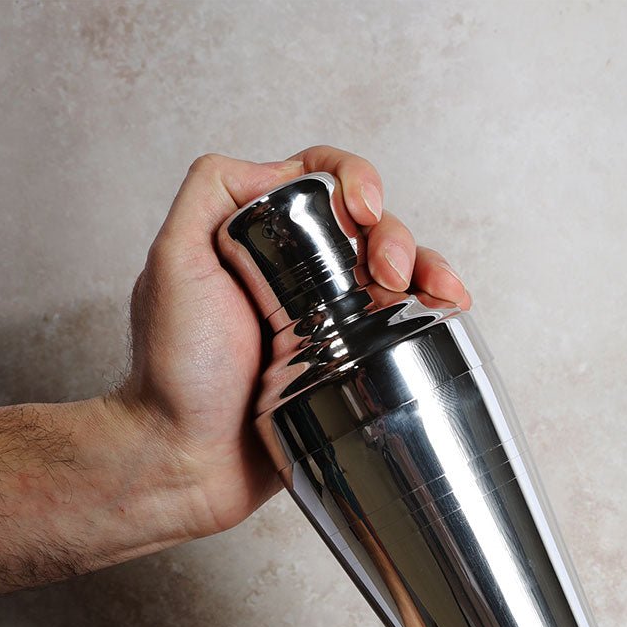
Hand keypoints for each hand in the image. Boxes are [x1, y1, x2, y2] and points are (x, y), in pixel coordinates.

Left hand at [116, 146, 471, 539]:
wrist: (190, 459)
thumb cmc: (174, 372)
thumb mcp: (173, 264)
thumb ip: (210, 194)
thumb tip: (279, 167)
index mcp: (261, 240)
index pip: (318, 181)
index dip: (353, 180)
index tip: (361, 211)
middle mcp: (299, 274)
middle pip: (368, 228)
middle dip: (394, 235)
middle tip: (388, 273)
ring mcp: (330, 321)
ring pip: (395, 273)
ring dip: (426, 266)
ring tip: (434, 292)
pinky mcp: (353, 365)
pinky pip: (402, 324)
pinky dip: (434, 308)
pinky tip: (454, 308)